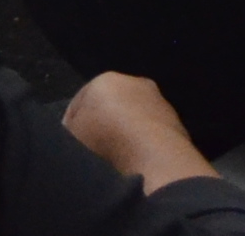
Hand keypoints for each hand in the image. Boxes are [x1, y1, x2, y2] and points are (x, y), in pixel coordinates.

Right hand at [63, 73, 219, 191]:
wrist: (154, 158)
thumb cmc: (103, 143)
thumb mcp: (69, 139)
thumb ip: (69, 133)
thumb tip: (75, 138)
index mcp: (104, 80)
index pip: (77, 105)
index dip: (70, 129)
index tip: (69, 149)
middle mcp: (135, 83)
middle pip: (108, 108)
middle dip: (100, 128)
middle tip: (90, 154)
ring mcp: (159, 101)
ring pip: (132, 120)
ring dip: (123, 137)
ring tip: (113, 162)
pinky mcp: (176, 122)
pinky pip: (150, 134)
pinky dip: (142, 146)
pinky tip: (135, 163)